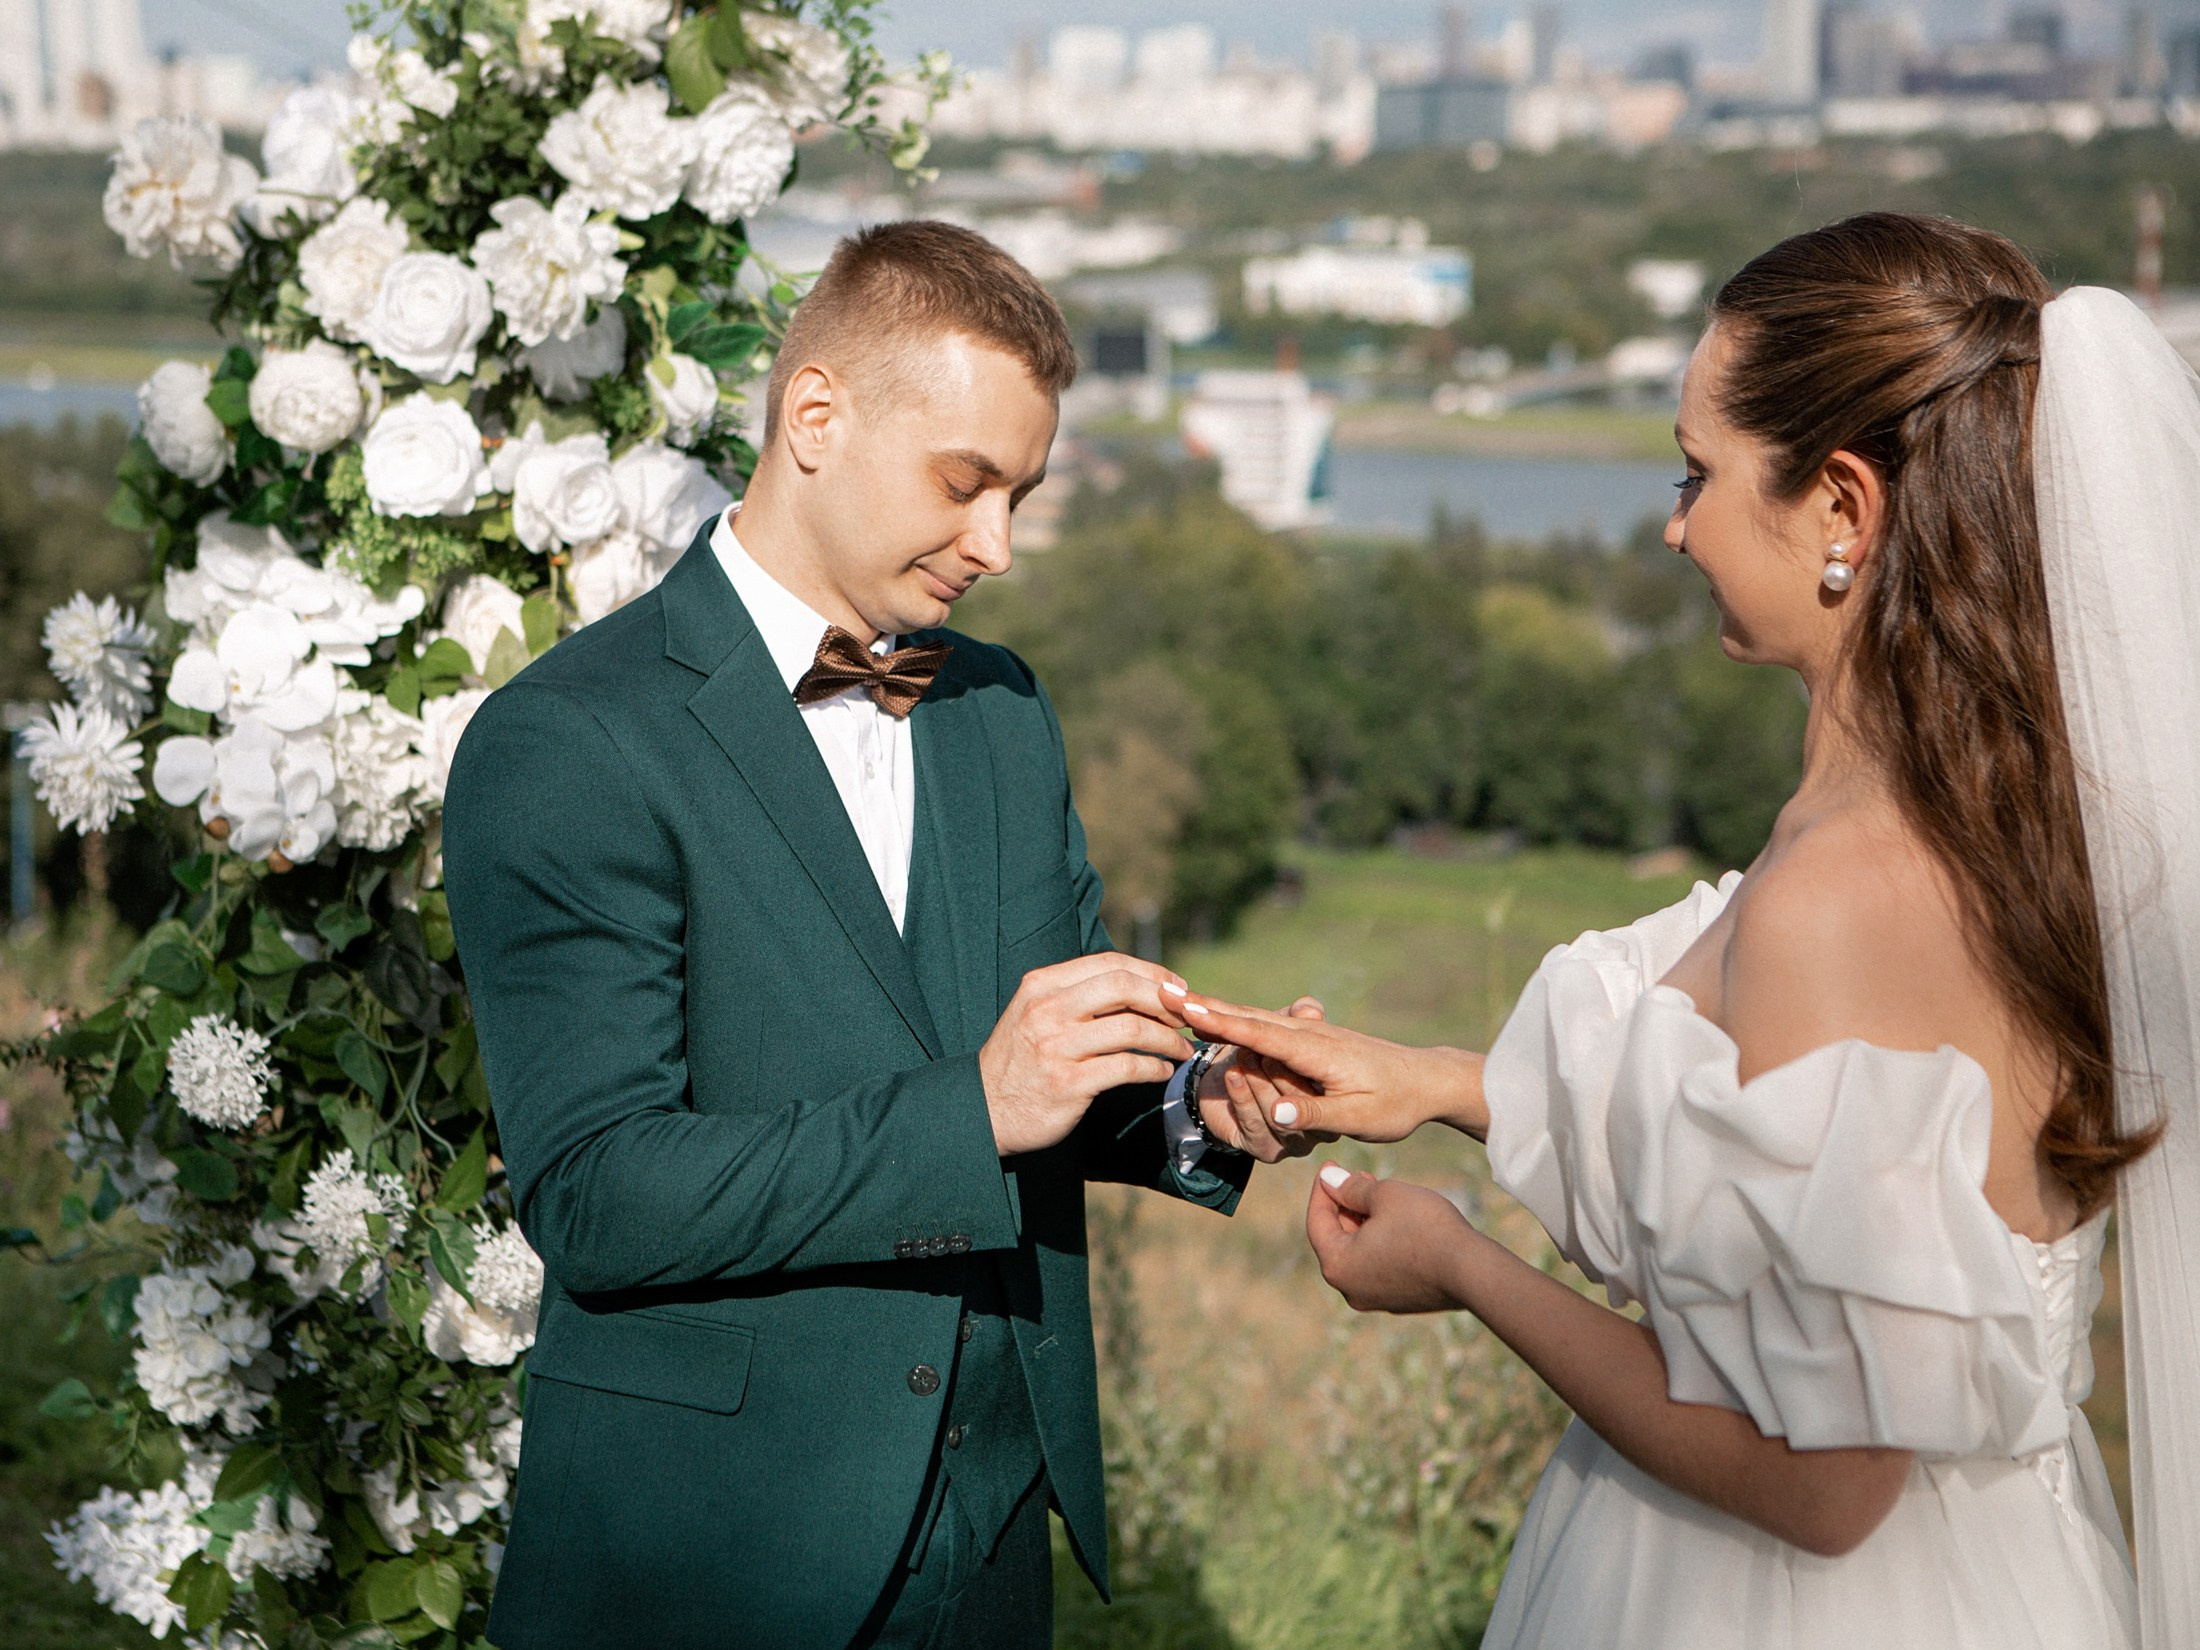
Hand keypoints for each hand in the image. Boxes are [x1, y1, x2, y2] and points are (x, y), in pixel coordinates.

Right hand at [981, 953, 1190, 1156]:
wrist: (984, 1110)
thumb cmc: (1021, 1060)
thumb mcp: (1036, 1013)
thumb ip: (1077, 995)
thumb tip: (1139, 983)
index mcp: (1042, 986)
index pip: (1109, 964)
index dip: (1151, 972)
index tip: (1177, 988)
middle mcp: (1047, 1010)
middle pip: (1123, 987)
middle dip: (1165, 1000)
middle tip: (1186, 1016)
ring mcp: (1057, 1047)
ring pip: (1131, 1028)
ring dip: (1168, 1038)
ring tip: (1181, 1048)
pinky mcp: (1069, 1084)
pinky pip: (1127, 1067)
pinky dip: (1153, 1068)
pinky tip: (1161, 1072)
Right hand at [1178, 994, 1486, 1143]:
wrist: (1426, 1080)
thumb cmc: (1395, 1103)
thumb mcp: (1358, 1119)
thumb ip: (1314, 1115)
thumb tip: (1274, 1113)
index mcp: (1317, 1051)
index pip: (1260, 1034)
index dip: (1222, 1023)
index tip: (1187, 1009)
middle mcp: (1309, 1034)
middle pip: (1249, 1017)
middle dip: (1207, 1006)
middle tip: (1165, 993)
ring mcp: (1311, 1033)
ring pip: (1256, 1017)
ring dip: (1217, 1009)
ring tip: (1179, 1001)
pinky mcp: (1313, 1038)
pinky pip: (1267, 1025)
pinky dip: (1237, 1018)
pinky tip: (1221, 1017)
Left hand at [1195, 996, 1332, 1161]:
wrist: (1222, 1085)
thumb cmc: (1259, 1049)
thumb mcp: (1281, 1026)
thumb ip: (1296, 1015)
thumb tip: (1311, 1010)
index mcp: (1330, 1091)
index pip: (1318, 1071)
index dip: (1296, 1046)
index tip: (1290, 1024)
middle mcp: (1318, 1121)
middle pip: (1299, 1095)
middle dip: (1273, 1065)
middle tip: (1252, 1043)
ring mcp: (1294, 1140)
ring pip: (1275, 1110)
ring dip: (1254, 1078)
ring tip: (1241, 1054)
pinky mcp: (1266, 1149)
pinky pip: (1254, 1124)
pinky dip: (1241, 1096)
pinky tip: (1233, 1075)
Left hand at [1307, 1163, 1477, 1313]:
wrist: (1472, 1270)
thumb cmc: (1425, 1227)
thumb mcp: (1384, 1194)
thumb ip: (1351, 1187)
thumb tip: (1330, 1181)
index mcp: (1338, 1266)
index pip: (1317, 1221)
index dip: (1322, 1188)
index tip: (1330, 1165)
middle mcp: (1350, 1289)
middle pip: (1336, 1238)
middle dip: (1344, 1204)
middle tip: (1357, 1175)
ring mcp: (1376, 1299)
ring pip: (1359, 1252)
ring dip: (1363, 1221)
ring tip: (1378, 1192)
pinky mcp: (1400, 1300)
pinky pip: (1379, 1265)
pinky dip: (1380, 1241)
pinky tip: (1396, 1220)